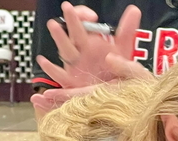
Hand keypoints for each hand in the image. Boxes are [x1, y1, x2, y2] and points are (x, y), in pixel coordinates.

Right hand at [31, 1, 147, 112]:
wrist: (112, 95)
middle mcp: (80, 52)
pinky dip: (51, 69)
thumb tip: (134, 9)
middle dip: (71, 20)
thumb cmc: (114, 71)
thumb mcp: (123, 50)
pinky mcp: (71, 83)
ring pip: (65, 50)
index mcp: (90, 42)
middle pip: (74, 33)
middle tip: (68, 8)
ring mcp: (74, 66)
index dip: (84, 16)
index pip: (83, 22)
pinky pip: (59, 75)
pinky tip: (43, 60)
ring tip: (53, 25)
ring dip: (59, 38)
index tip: (92, 17)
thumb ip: (127, 30)